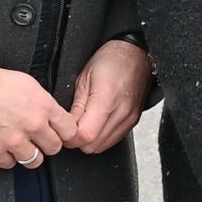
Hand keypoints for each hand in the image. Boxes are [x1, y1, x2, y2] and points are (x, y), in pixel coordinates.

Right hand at [0, 65, 77, 169]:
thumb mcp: (28, 84)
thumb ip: (43, 103)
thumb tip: (52, 115)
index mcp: (44, 107)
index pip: (70, 130)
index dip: (65, 133)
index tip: (60, 134)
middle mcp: (32, 125)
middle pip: (54, 148)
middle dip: (48, 144)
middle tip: (39, 140)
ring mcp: (13, 140)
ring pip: (35, 161)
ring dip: (29, 154)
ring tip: (22, 146)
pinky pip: (9, 165)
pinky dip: (7, 158)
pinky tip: (4, 148)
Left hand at [65, 38, 152, 152]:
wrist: (136, 54)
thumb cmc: (111, 60)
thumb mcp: (84, 78)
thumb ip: (76, 106)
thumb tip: (67, 127)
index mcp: (106, 99)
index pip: (85, 136)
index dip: (69, 137)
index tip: (64, 128)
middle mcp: (121, 113)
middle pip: (92, 146)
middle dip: (77, 140)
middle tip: (71, 126)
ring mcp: (129, 119)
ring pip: (102, 147)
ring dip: (89, 140)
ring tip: (83, 123)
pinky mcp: (133, 121)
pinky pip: (112, 140)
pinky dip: (101, 137)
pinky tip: (96, 123)